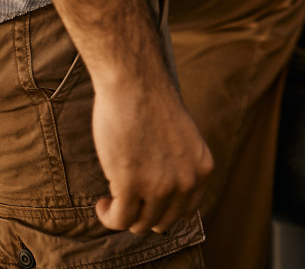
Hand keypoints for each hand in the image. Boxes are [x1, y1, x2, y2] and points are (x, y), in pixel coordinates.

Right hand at [92, 73, 213, 235]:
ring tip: (111, 201)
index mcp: (202, 167)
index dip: (163, 207)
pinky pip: (119, 220)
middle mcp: (186, 181)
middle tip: (126, 199)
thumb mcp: (181, 138)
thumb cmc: (151, 101)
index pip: (186, 209)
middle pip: (162, 221)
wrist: (134, 79)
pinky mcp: (131, 185)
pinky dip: (108, 216)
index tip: (146, 199)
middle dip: (143, 213)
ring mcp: (160, 185)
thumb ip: (178, 166)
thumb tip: (161, 197)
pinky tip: (102, 204)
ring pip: (140, 224)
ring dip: (123, 216)